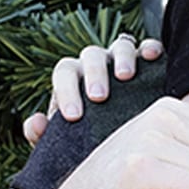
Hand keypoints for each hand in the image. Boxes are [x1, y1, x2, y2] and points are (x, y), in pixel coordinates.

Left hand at [21, 36, 163, 145]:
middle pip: (91, 56)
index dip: (66, 91)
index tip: (74, 116)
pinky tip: (153, 58)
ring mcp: (123, 60)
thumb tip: (35, 123)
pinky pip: (148, 46)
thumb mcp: (67, 143)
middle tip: (98, 97)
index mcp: (75, 79)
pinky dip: (150, 48)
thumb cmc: (92, 139)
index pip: (65, 73)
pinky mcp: (148, 61)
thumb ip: (45, 136)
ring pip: (120, 46)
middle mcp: (98, 65)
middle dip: (93, 74)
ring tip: (125, 77)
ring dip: (122, 58)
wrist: (129, 142)